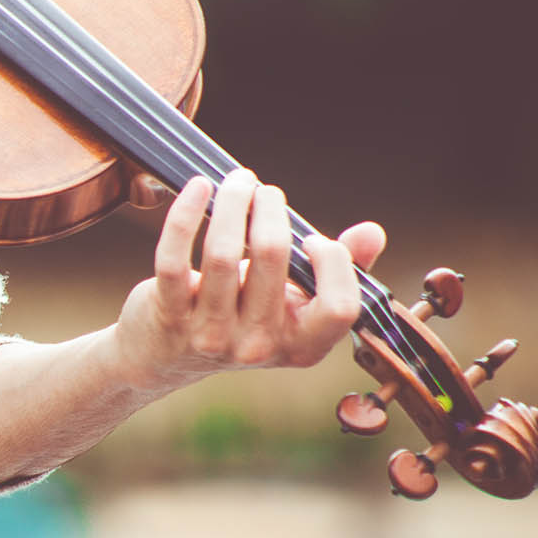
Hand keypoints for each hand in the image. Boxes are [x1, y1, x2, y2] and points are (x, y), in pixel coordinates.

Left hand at [112, 169, 385, 393]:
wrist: (165, 355)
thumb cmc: (241, 315)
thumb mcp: (293, 302)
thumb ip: (338, 270)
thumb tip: (372, 232)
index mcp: (302, 346)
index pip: (339, 307)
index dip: (334, 264)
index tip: (312, 238)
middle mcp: (258, 345)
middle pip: (274, 260)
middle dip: (270, 210)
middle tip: (263, 190)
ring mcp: (211, 334)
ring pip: (223, 254)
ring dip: (232, 203)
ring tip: (237, 181)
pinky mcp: (169, 316)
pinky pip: (173, 258)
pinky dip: (185, 215)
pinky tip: (198, 187)